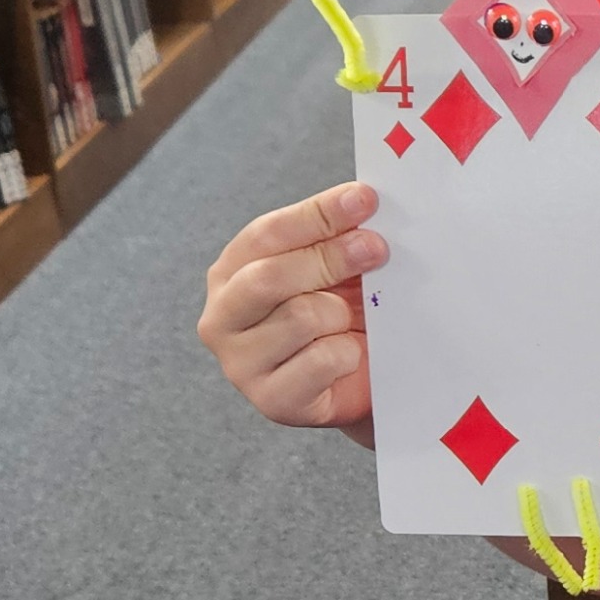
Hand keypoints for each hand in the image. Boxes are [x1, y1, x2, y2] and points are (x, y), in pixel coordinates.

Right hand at [197, 181, 386, 429]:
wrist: (357, 382)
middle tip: (377, 249)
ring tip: (349, 321)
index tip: (364, 199)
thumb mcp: (333, 268)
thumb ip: (335, 235)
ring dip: (340, 315)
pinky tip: (348, 354)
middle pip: (270, 276)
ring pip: (300, 318)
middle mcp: (222, 317)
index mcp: (230, 272)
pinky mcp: (272, 400)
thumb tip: (362, 201)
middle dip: (330, 257)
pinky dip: (347, 353)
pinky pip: (320, 361)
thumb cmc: (338, 317)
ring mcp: (240, 363)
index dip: (318, 214)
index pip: (267, 233)